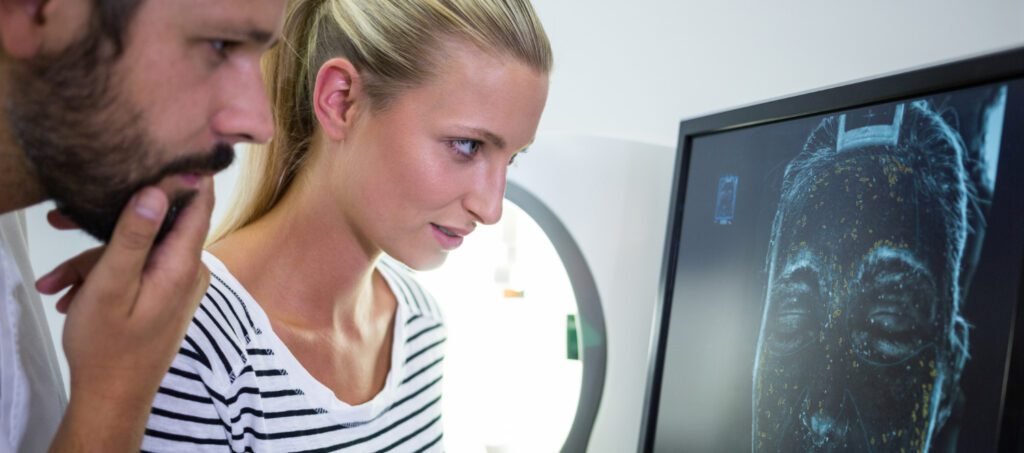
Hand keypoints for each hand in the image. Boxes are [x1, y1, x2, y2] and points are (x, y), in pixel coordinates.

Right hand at [38, 176, 215, 451]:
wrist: (113, 398)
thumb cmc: (109, 346)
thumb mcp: (112, 286)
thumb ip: (133, 237)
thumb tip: (157, 190)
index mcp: (183, 264)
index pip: (199, 203)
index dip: (185, 173)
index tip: (161, 148)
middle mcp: (188, 270)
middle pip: (155, 225)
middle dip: (108, 224)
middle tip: (60, 220)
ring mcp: (177, 284)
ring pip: (135, 251)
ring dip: (93, 263)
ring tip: (56, 284)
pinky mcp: (163, 296)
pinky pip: (134, 272)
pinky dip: (102, 279)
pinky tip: (68, 295)